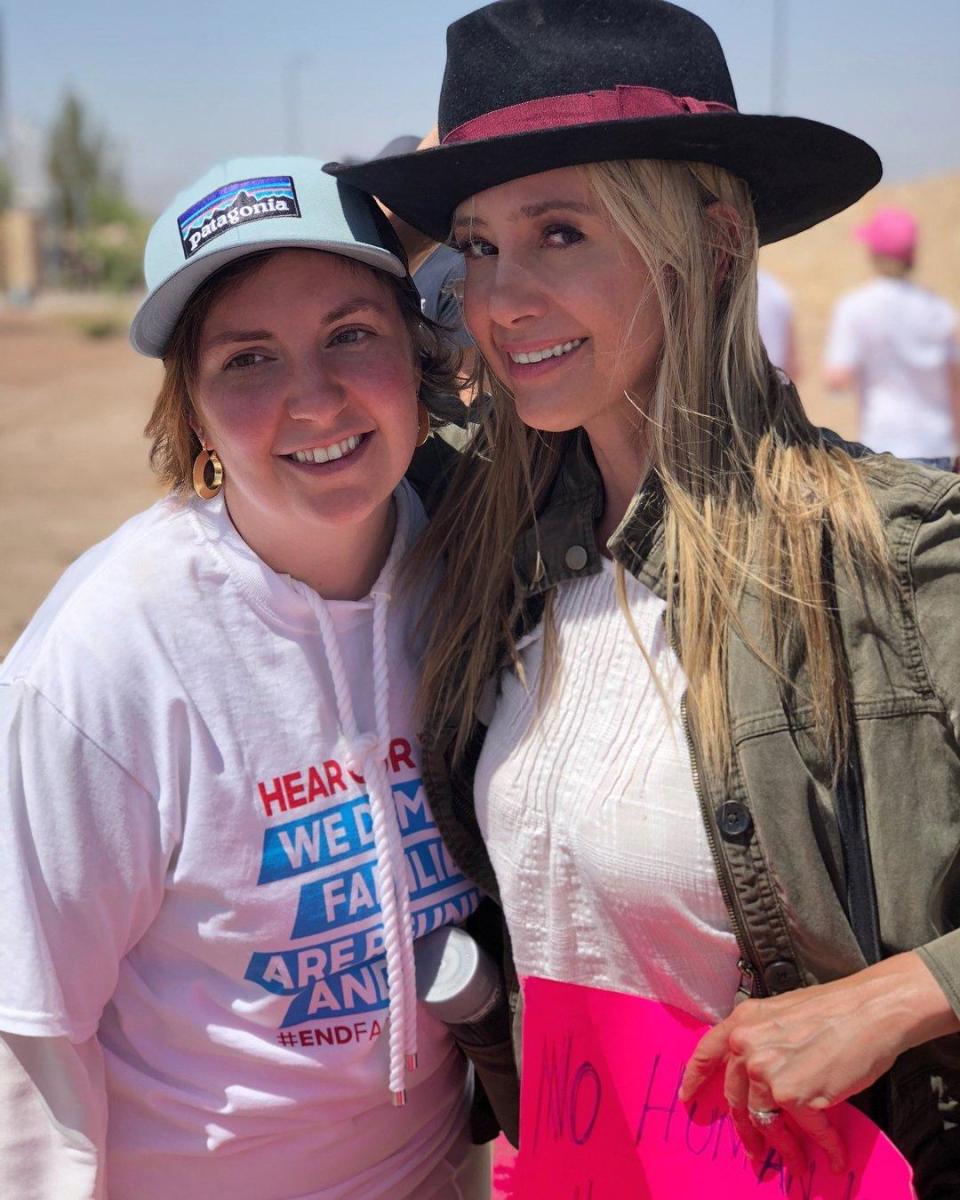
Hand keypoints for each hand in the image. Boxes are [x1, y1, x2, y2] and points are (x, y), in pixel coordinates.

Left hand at [678, 951, 958, 1174]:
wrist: (870, 1011)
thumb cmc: (836, 1010)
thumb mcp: (782, 1014)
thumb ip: (763, 1039)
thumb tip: (761, 1073)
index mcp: (742, 1022)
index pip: (706, 1053)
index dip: (695, 1079)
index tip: (688, 1099)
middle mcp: (746, 1046)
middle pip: (736, 1098)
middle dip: (745, 1129)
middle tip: (753, 1150)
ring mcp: (766, 1072)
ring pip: (765, 1121)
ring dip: (784, 1148)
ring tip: (797, 1164)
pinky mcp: (793, 1096)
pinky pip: (806, 1132)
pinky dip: (823, 1148)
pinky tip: (834, 1158)